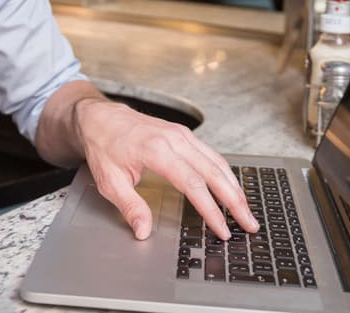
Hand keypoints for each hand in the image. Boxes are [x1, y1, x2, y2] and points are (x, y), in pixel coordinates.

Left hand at [73, 98, 258, 240]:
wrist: (100, 117)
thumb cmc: (104, 146)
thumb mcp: (109, 181)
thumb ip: (129, 206)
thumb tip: (144, 231)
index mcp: (157, 150)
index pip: (193, 184)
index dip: (210, 210)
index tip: (222, 229)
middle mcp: (175, 139)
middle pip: (214, 172)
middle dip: (235, 200)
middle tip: (249, 223)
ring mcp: (181, 135)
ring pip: (218, 162)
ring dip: (235, 187)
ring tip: (246, 210)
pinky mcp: (184, 135)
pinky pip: (211, 155)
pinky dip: (225, 174)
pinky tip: (231, 188)